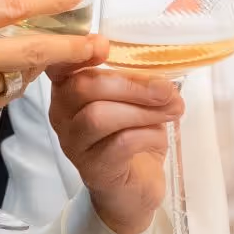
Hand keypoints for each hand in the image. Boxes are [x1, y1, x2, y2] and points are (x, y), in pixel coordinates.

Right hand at [46, 60, 182, 233]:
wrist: (133, 192)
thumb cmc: (132, 140)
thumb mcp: (135, 99)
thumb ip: (140, 75)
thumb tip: (172, 41)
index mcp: (67, 90)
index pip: (60, 65)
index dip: (78, 51)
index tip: (105, 45)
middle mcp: (62, 115)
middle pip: (84, 87)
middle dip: (131, 84)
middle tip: (166, 90)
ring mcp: (74, 144)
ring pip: (99, 116)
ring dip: (142, 109)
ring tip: (173, 110)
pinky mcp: (93, 169)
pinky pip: (119, 143)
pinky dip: (147, 134)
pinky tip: (161, 135)